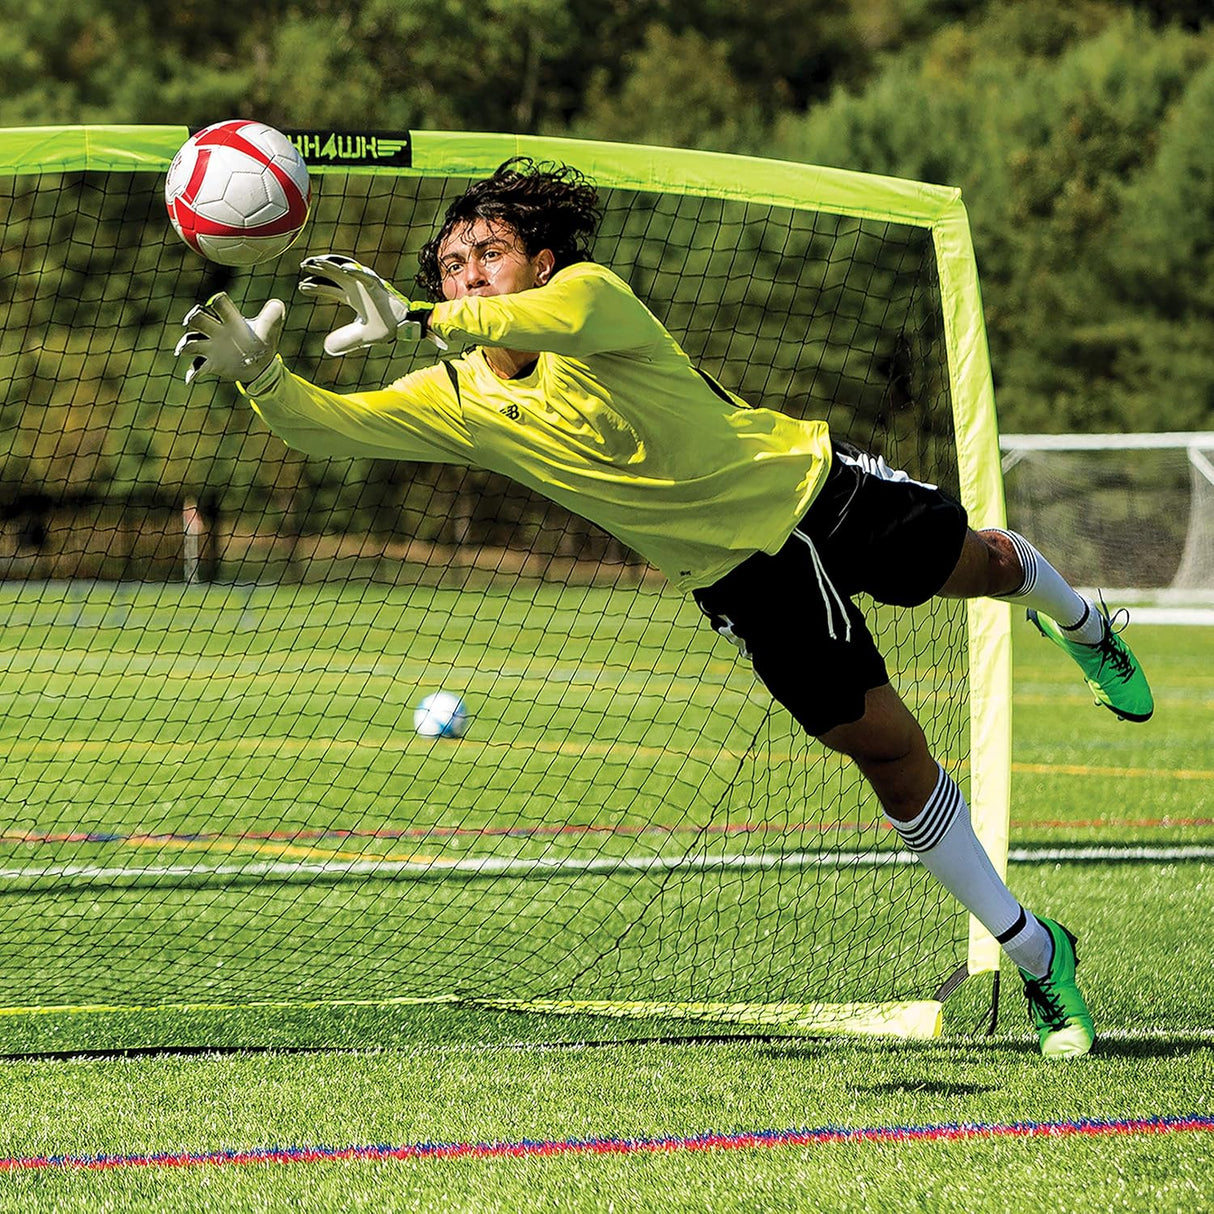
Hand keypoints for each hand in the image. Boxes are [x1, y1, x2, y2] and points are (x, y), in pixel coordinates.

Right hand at [175, 294, 284, 384]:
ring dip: (185, 344)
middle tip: (191, 320)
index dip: (217, 302)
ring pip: (190, 341)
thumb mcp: (270, 328)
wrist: (260, 364)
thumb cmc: (261, 340)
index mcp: (229, 318)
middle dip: (193, 317)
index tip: (218, 303)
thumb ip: (273, 315)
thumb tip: (278, 304)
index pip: (218, 304)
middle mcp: (216, 330)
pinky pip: (196, 367)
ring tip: (182, 350)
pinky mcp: (210, 363)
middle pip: (197, 318)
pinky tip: (190, 379)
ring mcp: (211, 347)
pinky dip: (191, 372)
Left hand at [298, 254, 444, 355]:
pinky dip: (354, 271)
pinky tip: (341, 268)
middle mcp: (358, 287)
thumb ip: (345, 340)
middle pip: (333, 273)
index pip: (330, 287)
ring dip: (331, 264)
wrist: (407, 327)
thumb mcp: (361, 337)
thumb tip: (326, 348)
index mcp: (354, 296)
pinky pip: (365, 275)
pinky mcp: (378, 284)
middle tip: (302, 266)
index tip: (301, 287)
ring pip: (345, 269)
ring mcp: (368, 284)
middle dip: (318, 269)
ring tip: (315, 261)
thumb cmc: (387, 328)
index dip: (316, 287)